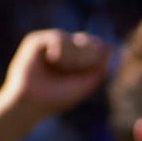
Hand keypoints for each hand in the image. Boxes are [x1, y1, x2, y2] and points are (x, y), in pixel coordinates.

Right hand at [0, 27, 115, 117]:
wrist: (32, 103)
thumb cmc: (56, 97)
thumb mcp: (85, 84)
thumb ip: (100, 67)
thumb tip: (109, 47)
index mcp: (74, 58)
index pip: (94, 45)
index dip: (94, 53)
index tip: (89, 66)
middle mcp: (62, 49)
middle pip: (85, 40)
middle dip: (83, 56)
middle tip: (70, 69)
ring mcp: (49, 44)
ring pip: (71, 38)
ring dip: (71, 55)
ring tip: (58, 66)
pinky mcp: (35, 41)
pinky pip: (58, 37)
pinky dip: (60, 49)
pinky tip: (52, 59)